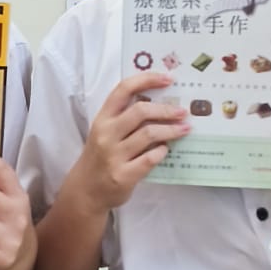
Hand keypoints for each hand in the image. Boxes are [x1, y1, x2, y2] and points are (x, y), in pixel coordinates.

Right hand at [73, 72, 189, 213]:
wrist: (85, 191)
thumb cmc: (100, 157)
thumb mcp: (105, 132)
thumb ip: (125, 118)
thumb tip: (161, 102)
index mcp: (102, 118)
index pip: (123, 89)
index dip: (147, 79)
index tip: (168, 79)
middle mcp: (106, 134)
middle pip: (141, 111)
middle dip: (166, 109)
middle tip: (183, 112)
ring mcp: (114, 155)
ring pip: (149, 134)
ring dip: (171, 130)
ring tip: (184, 129)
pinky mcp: (123, 175)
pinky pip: (150, 158)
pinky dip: (162, 152)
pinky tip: (166, 150)